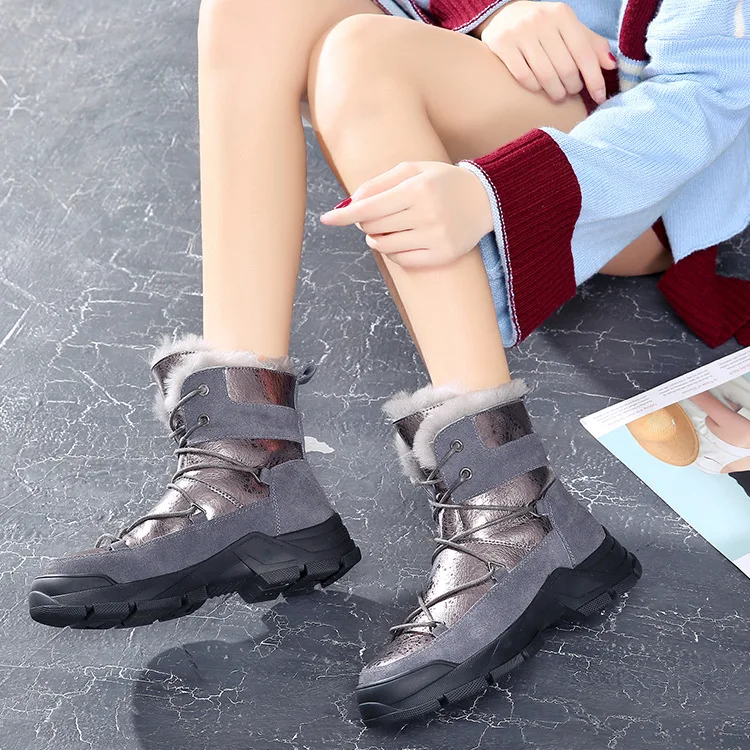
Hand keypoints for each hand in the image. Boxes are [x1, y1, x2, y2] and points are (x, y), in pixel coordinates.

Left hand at [319, 161, 492, 268]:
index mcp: (417, 189)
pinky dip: (393, 252)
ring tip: (388, 227)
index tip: (325, 220)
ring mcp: (436, 237)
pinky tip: (402, 240)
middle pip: (373, 227)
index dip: (344, 215)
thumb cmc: (442, 182)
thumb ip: (379, 183)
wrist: (486, 200)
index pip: (369, 207)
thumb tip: (350, 203)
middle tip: (374, 215)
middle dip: (365, 222)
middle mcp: (427, 214)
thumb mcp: (413, 170)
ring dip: (376, 238)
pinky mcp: (442, 255)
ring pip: (384, 246)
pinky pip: (401, 260)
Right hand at [478, 1, 616, 104]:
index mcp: (562, 14)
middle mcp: (542, 20)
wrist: (503, 16)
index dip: (595, 79)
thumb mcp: (568, 29)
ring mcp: (520, 32)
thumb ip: (590, 44)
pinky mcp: (502, 45)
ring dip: (556, 92)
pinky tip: (538, 87)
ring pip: (546, 76)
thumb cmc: (543, 27)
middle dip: (573, 87)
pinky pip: (524, 77)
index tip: (599, 97)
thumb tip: (611, 65)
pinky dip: (535, 87)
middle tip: (571, 91)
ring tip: (558, 94)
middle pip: (566, 68)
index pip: (584, 52)